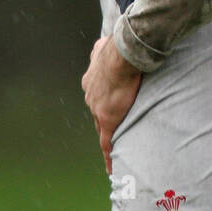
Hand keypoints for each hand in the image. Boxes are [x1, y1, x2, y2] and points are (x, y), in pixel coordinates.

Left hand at [81, 36, 141, 173]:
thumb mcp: (104, 45)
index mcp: (91, 82)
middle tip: (114, 130)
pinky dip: (108, 156)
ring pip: (101, 129)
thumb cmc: (117, 47)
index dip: (102, 104)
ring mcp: (97, 110)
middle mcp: (90, 97)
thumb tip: (104, 42)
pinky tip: (111, 168)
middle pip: (97, 114)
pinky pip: (106, 143)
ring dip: (108, 137)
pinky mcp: (108, 120)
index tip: (107, 109)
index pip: (96, 98)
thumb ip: (102, 47)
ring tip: (116, 150)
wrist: (121, 57)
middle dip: (104, 122)